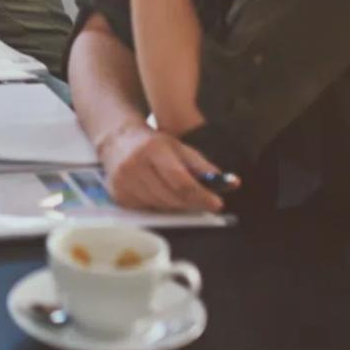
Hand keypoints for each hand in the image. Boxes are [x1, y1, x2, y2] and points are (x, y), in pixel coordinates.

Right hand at [97, 122, 227, 213]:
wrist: (117, 140)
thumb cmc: (154, 144)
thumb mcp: (180, 148)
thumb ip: (204, 167)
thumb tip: (233, 183)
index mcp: (153, 149)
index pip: (181, 181)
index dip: (201, 195)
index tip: (217, 203)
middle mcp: (135, 165)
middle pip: (172, 197)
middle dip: (192, 203)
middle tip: (204, 202)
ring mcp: (123, 181)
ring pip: (160, 206)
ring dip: (176, 206)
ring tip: (181, 196)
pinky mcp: (118, 194)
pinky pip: (147, 210)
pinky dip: (159, 206)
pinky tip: (160, 195)